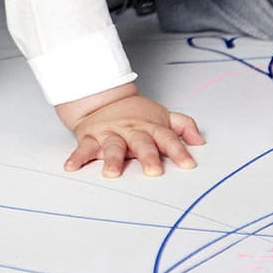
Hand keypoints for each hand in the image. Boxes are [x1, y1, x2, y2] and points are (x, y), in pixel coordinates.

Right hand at [57, 84, 203, 177]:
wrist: (102, 99)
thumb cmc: (136, 115)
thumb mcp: (162, 116)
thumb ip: (183, 126)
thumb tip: (201, 141)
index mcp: (150, 127)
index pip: (167, 138)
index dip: (178, 151)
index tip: (188, 164)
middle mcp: (131, 131)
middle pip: (141, 143)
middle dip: (147, 157)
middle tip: (153, 171)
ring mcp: (110, 134)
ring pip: (112, 146)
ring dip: (112, 159)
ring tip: (111, 173)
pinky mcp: (91, 138)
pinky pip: (83, 148)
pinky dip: (77, 158)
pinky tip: (72, 167)